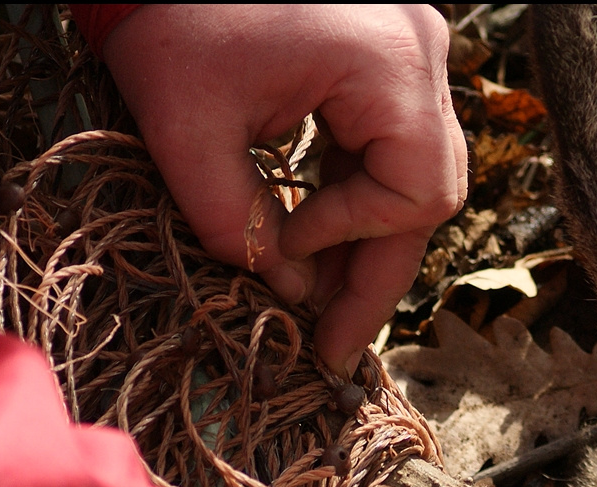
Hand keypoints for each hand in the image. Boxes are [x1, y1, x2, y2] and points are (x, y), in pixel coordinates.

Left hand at [103, 5, 465, 377]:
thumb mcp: (186, 131)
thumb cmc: (167, 19)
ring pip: (416, 175)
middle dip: (374, 268)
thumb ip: (235, 223)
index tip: (285, 250)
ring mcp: (413, 52)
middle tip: (333, 344)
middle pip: (430, 189)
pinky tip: (314, 238)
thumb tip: (289, 293)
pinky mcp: (388, 56)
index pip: (414, 191)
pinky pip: (390, 146)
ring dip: (366, 239)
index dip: (353, 237)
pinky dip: (354, 196)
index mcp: (391, 63)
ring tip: (321, 305)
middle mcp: (423, 54)